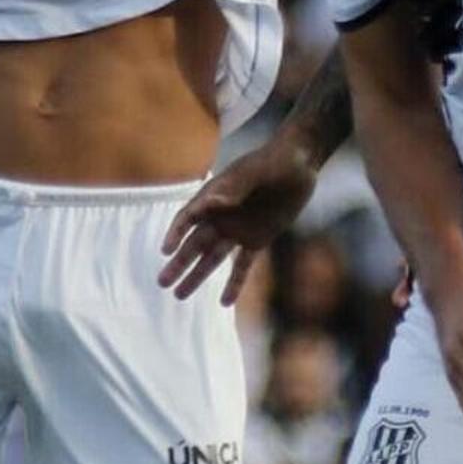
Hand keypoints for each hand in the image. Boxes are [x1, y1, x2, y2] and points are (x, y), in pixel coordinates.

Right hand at [160, 141, 314, 302]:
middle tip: (162, 282)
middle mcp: (222, 216)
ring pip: (212, 258)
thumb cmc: (275, 161)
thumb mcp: (256, 172)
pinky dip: (235, 283)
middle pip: (195, 244)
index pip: (189, 217)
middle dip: (179, 263)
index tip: (165, 250)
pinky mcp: (257, 240)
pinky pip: (242, 265)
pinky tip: (224, 302)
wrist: (301, 163)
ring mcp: (238, 230)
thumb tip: (213, 202)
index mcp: (215, 196)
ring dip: (197, 276)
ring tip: (179, 295)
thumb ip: (235, 188)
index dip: (176, 233)